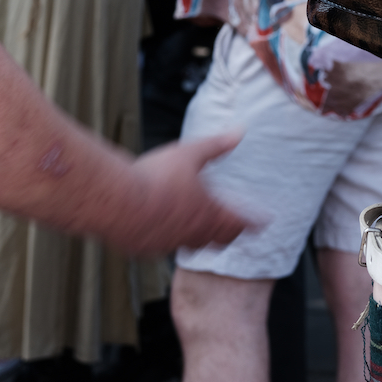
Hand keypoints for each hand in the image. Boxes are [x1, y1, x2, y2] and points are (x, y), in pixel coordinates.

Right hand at [106, 134, 252, 256]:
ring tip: (202, 232)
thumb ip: (215, 145)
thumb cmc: (153, 178)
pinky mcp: (145, 248)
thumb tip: (239, 132)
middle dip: (230, 234)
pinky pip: (163, 247)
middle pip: (219, 240)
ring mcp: (168, 243)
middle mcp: (191, 232)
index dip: (254, 223)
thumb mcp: (189, 153)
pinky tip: (163, 231)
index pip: (239, 222)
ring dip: (201, 239)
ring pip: (192, 246)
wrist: (117, 202)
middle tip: (236, 230)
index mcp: (207, 211)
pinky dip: (169, 240)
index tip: (264, 223)